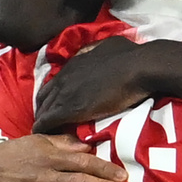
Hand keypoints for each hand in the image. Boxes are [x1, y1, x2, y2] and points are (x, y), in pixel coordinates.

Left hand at [34, 37, 148, 132]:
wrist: (137, 68)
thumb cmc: (129, 56)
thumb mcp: (106, 45)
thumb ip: (95, 50)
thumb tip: (95, 51)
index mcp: (73, 64)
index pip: (53, 83)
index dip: (53, 95)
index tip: (56, 104)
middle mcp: (64, 77)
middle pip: (44, 97)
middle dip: (44, 108)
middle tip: (49, 120)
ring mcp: (65, 93)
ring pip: (44, 110)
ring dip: (44, 119)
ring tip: (47, 131)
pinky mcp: (70, 109)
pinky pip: (49, 121)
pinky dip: (45, 128)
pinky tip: (44, 135)